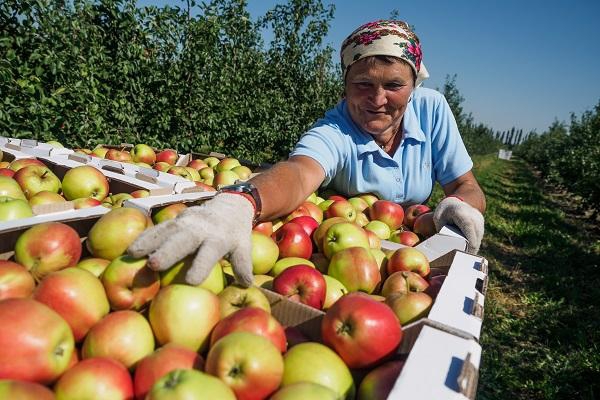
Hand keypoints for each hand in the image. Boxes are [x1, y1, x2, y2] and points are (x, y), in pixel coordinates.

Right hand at [127, 193, 253, 285]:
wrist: (230, 205)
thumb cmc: (235, 234)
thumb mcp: (243, 247)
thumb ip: (243, 265)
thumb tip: (247, 285)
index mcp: (218, 238)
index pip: (210, 253)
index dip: (201, 266)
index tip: (191, 281)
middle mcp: (200, 228)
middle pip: (183, 240)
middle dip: (167, 251)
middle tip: (152, 265)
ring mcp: (185, 221)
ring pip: (165, 232)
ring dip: (148, 243)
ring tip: (132, 256)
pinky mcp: (175, 219)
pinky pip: (157, 228)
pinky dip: (144, 237)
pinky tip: (129, 249)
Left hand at [433, 197, 483, 253]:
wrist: (454, 201)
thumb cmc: (444, 211)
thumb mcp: (438, 219)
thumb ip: (442, 230)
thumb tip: (444, 245)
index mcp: (462, 214)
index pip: (469, 229)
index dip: (470, 242)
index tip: (468, 253)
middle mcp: (474, 215)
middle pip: (476, 236)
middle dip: (472, 249)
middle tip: (465, 260)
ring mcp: (479, 217)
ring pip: (479, 236)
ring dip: (474, 246)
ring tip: (467, 256)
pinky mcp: (481, 221)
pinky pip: (479, 234)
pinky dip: (475, 241)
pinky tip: (470, 249)